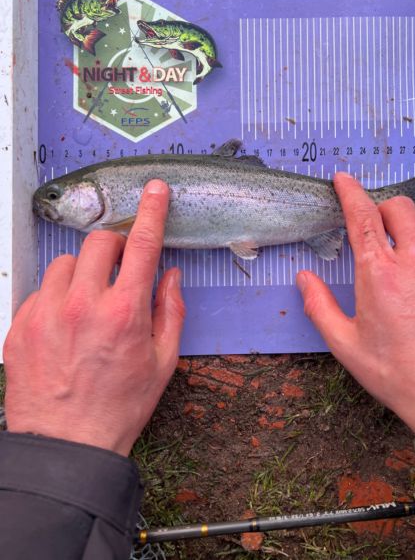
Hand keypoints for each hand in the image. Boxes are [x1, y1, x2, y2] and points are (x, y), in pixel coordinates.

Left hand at [3, 180, 183, 456]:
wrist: (67, 445)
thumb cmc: (119, 406)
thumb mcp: (163, 362)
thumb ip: (170, 310)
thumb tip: (169, 275)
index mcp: (124, 313)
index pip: (142, 245)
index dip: (152, 212)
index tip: (155, 191)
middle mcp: (83, 306)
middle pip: (98, 242)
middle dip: (113, 246)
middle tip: (120, 266)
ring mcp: (47, 314)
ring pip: (65, 261)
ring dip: (83, 270)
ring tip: (88, 299)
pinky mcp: (20, 325)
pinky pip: (40, 288)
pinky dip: (56, 294)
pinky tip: (64, 321)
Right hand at [297, 173, 414, 481]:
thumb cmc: (402, 376)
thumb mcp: (347, 346)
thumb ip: (320, 306)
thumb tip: (305, 279)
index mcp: (381, 273)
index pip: (363, 215)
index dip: (351, 191)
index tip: (344, 179)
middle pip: (401, 208)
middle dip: (382, 206)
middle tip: (372, 225)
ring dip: (408, 234)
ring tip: (399, 265)